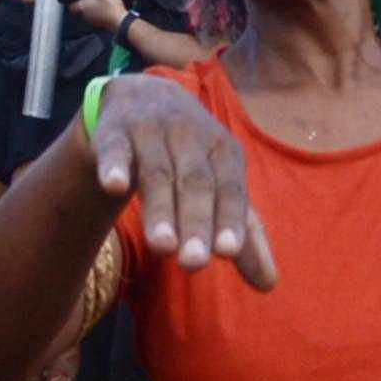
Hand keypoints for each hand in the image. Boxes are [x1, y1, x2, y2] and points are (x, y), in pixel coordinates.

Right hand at [81, 72, 276, 285]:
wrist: (145, 96)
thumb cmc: (190, 155)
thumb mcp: (219, 187)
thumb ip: (241, 233)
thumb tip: (269, 284)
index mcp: (223, 152)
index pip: (229, 189)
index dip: (228, 218)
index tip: (227, 252)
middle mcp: (191, 138)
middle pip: (195, 183)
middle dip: (195, 221)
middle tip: (194, 262)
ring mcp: (151, 132)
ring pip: (156, 173)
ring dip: (159, 208)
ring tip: (161, 246)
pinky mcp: (114, 132)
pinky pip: (114, 149)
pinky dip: (114, 165)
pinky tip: (111, 185)